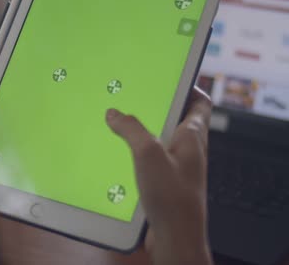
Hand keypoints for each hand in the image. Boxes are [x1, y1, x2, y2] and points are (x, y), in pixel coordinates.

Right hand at [106, 87, 212, 264]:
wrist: (175, 236)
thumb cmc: (171, 195)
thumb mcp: (147, 153)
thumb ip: (131, 129)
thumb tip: (114, 113)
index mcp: (193, 136)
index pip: (200, 103)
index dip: (188, 88)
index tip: (168, 79)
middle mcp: (189, 150)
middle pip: (179, 120)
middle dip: (159, 108)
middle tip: (136, 98)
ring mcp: (179, 168)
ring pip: (164, 140)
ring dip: (146, 132)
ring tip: (122, 124)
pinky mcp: (167, 184)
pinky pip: (154, 160)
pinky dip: (140, 153)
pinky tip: (122, 156)